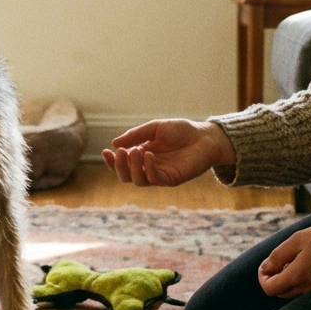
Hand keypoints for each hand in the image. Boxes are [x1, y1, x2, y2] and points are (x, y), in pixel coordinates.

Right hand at [101, 119, 236, 186]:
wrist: (204, 136)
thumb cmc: (181, 131)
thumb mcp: (154, 128)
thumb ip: (135, 135)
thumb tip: (114, 143)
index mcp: (141, 156)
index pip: (122, 164)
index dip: (112, 161)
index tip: (105, 151)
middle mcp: (148, 168)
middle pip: (126, 176)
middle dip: (119, 166)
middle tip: (120, 152)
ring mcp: (159, 175)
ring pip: (138, 181)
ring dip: (133, 168)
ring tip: (136, 151)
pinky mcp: (171, 179)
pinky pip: (155, 179)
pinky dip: (148, 168)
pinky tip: (148, 155)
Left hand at [257, 221, 310, 298]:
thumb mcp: (297, 240)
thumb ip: (278, 256)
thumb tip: (265, 269)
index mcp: (297, 276)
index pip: (270, 289)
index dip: (262, 278)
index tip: (265, 265)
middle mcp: (307, 288)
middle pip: (280, 292)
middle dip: (273, 279)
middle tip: (277, 261)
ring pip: (292, 292)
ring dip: (286, 280)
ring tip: (291, 260)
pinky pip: (305, 289)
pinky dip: (298, 280)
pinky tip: (304, 264)